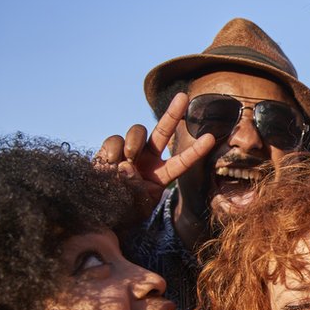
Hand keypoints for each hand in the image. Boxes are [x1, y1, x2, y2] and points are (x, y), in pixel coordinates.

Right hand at [94, 92, 215, 217]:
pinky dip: (113, 150)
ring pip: (138, 131)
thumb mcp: (138, 206)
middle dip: (173, 113)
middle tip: (184, 97)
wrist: (98, 212)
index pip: (181, 162)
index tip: (211, 138)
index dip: (195, 151)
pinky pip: (115, 140)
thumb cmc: (122, 212)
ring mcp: (129, 152)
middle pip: (163, 131)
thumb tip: (127, 166)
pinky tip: (108, 165)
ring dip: (134, 143)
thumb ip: (136, 187)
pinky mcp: (110, 150)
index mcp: (161, 175)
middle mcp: (148, 160)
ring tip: (128, 161)